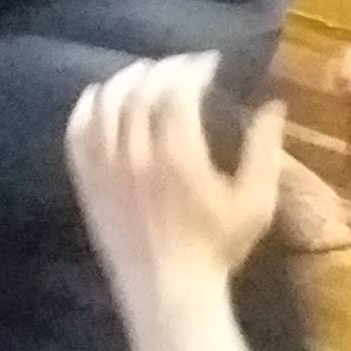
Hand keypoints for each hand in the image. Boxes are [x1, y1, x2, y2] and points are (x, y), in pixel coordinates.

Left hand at [68, 53, 285, 284]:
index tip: (208, 61)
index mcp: (178, 155)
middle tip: (181, 64)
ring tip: (143, 71)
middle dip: (162, 69)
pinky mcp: (86, 182)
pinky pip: (76, 133)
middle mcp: (134, 154)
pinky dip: (86, 107)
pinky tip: (99, 95)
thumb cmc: (218, 246)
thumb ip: (264, 150)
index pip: (177, 93)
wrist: (169, 288)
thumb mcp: (256, 202)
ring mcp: (104, 167)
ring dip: (124, 80)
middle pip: (139, 92)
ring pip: (104, 106)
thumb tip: (273, 105)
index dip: (192, 69)